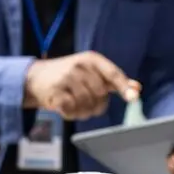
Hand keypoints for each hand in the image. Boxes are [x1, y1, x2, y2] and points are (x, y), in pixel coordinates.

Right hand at [24, 51, 140, 120]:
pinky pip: (72, 110)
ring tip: (76, 104)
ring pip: (87, 104)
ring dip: (83, 111)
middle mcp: (79, 66)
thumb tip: (136, 88)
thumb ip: (114, 80)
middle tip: (87, 101)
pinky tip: (67, 107)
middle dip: (97, 103)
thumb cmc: (69, 75)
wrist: (36, 77)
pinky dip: (72, 114)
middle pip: (100, 94)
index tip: (133, 98)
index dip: (124, 87)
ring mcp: (66, 78)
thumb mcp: (92, 72)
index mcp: (91, 59)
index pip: (112, 73)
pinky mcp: (55, 92)